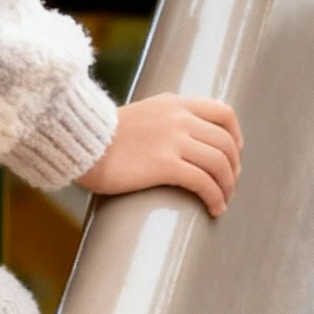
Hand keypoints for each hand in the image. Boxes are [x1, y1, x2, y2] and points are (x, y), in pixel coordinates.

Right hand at [78, 95, 242, 216]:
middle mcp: (179, 118)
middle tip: (229, 185)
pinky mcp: (165, 164)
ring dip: (227, 186)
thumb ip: (160, 123)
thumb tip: (172, 145)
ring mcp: (173, 140)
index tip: (234, 152)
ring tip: (223, 201)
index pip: (223, 112)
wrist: (78, 141)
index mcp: (174, 104)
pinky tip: (214, 209)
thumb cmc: (100, 138)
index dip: (235, 135)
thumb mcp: (137, 117)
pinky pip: (204, 182)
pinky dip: (215, 197)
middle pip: (225, 142)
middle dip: (233, 167)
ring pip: (219, 163)